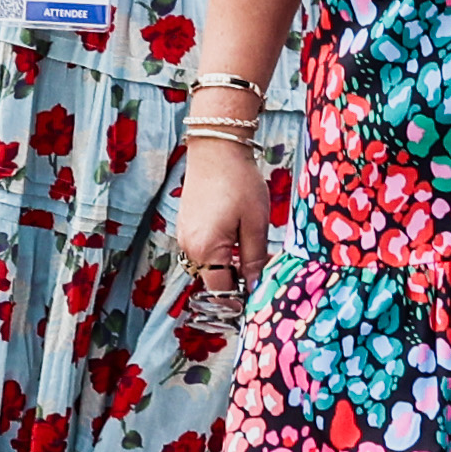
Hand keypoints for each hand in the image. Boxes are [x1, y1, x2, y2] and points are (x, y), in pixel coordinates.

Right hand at [172, 127, 270, 292]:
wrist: (216, 149)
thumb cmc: (239, 183)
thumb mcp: (255, 224)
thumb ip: (254, 260)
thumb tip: (254, 288)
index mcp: (206, 250)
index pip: (222, 292)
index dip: (240, 301)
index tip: (260, 302)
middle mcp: (189, 248)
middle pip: (215, 281)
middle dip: (238, 284)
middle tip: (265, 275)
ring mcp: (185, 237)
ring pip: (210, 266)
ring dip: (231, 268)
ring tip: (257, 256)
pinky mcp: (186, 227)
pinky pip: (204, 251)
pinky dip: (221, 254)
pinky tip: (240, 241)